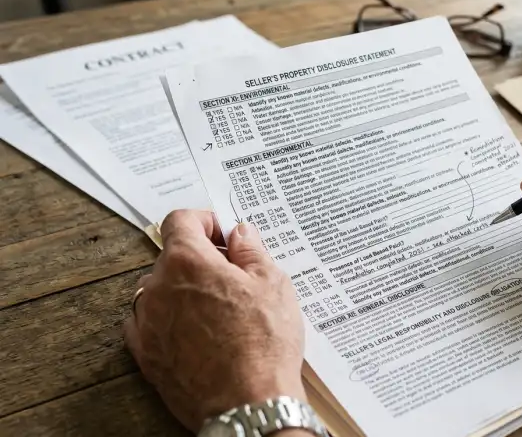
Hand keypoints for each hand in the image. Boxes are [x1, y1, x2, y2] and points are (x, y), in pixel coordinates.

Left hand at [124, 210, 305, 431]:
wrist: (248, 404)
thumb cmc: (264, 343)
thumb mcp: (272, 283)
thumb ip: (250, 250)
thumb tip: (240, 233)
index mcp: (187, 262)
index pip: (180, 221)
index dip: (204, 221)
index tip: (222, 234)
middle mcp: (157, 288)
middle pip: (173, 258)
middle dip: (201, 260)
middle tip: (234, 277)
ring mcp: (146, 324)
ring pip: (160, 291)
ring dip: (184, 291)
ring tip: (219, 310)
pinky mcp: (146, 356)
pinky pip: (148, 324)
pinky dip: (168, 321)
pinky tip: (198, 334)